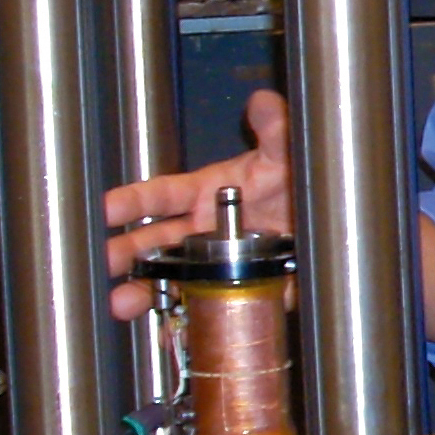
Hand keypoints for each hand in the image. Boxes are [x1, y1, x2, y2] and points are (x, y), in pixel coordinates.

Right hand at [103, 90, 292, 319]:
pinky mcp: (242, 289)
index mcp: (207, 193)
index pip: (160, 196)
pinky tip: (169, 334)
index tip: (104, 209)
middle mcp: (204, 230)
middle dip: (125, 253)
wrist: (332, 218)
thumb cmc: (298, 180)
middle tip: (102, 263)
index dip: (131, 202)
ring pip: (171, 278)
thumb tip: (265, 101)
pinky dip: (185, 321)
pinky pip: (208, 306)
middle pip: (154, 243)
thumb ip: (275, 130)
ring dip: (144, 291)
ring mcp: (219, 262)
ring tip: (122, 305)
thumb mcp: (288, 154)